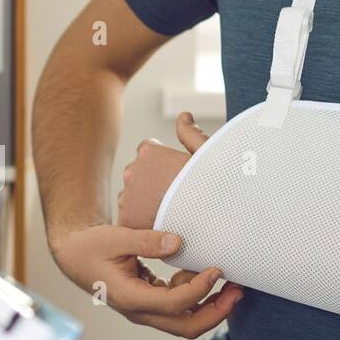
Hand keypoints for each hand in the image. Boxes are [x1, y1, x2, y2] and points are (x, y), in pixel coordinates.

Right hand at [49, 223, 242, 338]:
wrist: (74, 255)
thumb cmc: (91, 247)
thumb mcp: (116, 238)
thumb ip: (147, 241)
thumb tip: (178, 242)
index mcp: (130, 298)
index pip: (174, 304)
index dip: (200, 289)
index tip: (216, 269)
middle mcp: (139, 311)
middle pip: (187, 325)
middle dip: (217, 311)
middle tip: (238, 290)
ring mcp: (145, 310)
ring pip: (186, 320)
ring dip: (210, 305)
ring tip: (227, 280)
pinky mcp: (150, 303)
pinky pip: (179, 308)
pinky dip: (194, 294)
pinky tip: (195, 271)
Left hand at [115, 111, 209, 229]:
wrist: (211, 223)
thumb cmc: (213, 186)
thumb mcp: (206, 154)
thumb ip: (190, 134)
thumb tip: (183, 116)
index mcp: (148, 152)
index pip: (147, 151)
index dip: (163, 163)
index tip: (176, 175)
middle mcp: (131, 171)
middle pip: (137, 173)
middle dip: (151, 181)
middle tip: (175, 196)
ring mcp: (126, 196)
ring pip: (132, 196)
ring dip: (145, 201)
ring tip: (170, 212)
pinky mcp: (126, 220)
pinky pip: (131, 217)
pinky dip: (143, 220)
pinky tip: (162, 223)